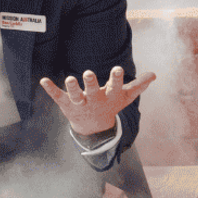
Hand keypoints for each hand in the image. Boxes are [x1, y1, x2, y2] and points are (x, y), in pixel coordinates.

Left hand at [38, 66, 155, 136]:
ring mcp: (79, 104)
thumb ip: (138, 86)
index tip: (117, 69)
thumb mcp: (124, 97)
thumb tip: (154, 75)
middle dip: (90, 83)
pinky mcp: (66, 104)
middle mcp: (94, 101)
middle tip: (88, 73)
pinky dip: (50, 89)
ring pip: (75, 96)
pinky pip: (57, 96)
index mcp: (109, 98)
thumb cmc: (110, 106)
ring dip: (72, 88)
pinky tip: (43, 80)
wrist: (93, 128)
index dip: (116, 79)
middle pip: (92, 92)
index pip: (114, 88)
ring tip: (69, 78)